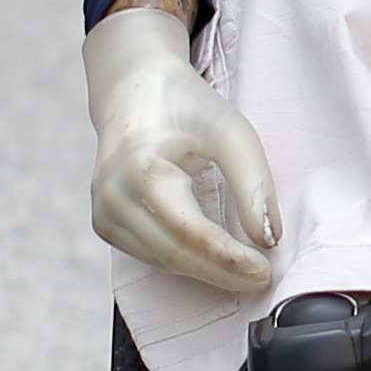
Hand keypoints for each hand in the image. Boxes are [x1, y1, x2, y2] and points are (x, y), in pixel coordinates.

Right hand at [83, 0, 280, 291]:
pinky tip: (213, 260)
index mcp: (140, 169)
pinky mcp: (104, 223)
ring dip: (205, 272)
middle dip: (221, 272)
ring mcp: (103, 213)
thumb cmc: (187, 107)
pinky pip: (149, 255)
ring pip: (162, 261)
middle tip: (263, 280)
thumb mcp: (230, 131)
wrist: (133, 90)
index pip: (189, 232)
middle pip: (174, 254)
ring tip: (245, 273)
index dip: (229, 258)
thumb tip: (268, 239)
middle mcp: (113, 196)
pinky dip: (184, 262)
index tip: (265, 271)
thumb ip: (252, 183)